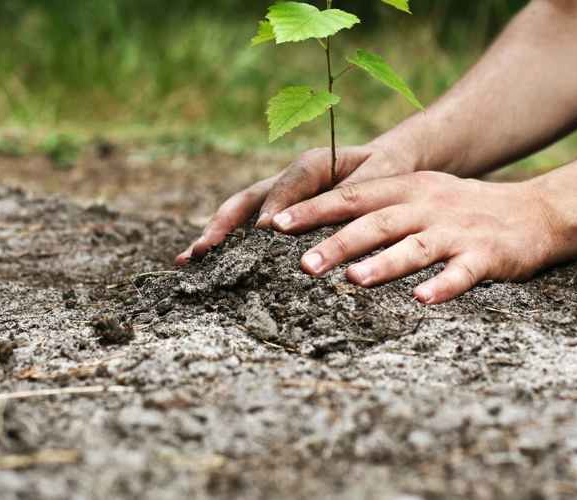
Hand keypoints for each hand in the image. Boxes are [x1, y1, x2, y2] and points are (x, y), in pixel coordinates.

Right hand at [175, 142, 415, 263]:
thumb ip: (353, 194)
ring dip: (214, 235)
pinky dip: (226, 244)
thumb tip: (327, 220)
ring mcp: (278, 197)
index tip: (265, 232)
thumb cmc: (387, 171)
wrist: (387, 164)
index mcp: (313, 164)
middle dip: (224, 224)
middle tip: (204, 250)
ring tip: (188, 260)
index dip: (275, 206)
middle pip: (248, 199)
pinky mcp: (277, 213)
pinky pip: (247, 227)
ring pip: (239, 214)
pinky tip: (205, 264)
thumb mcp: (379, 178)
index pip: (288, 185)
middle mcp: (287, 179)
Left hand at [269, 171, 561, 303]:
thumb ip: (377, 207)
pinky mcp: (487, 255)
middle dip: (338, 242)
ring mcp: (458, 231)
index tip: (276, 223)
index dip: (314, 209)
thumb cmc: (464, 210)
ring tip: (354, 280)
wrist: (537, 212)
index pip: (353, 196)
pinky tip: (422, 300)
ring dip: (384, 263)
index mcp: (408, 189)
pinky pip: (462, 273)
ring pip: (415, 246)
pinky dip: (442, 286)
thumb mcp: (421, 196)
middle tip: (303, 264)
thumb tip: (318, 226)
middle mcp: (428, 205)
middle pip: (377, 222)